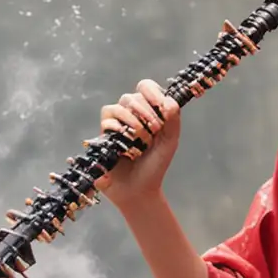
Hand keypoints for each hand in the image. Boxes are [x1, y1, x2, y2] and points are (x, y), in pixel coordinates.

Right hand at [98, 79, 179, 205]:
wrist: (139, 190)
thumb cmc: (155, 165)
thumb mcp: (170, 141)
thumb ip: (173, 119)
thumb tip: (168, 100)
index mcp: (149, 112)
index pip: (146, 87)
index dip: (152, 91)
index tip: (160, 104)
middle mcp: (131, 115)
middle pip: (132, 96)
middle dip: (146, 111)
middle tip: (155, 130)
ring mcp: (117, 125)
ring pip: (119, 106)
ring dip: (133, 120)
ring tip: (142, 139)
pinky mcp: (104, 136)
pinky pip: (107, 120)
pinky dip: (119, 128)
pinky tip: (127, 143)